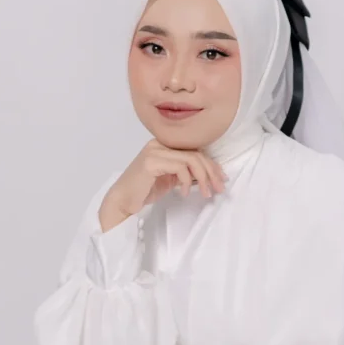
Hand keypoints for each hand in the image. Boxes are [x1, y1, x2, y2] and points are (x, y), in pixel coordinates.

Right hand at [98, 143, 225, 230]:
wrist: (122, 201)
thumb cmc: (144, 191)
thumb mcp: (170, 179)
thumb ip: (186, 172)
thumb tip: (210, 173)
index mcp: (164, 145)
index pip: (195, 150)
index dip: (212, 165)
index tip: (221, 179)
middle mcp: (159, 143)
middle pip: (196, 153)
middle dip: (211, 172)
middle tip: (219, 189)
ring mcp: (154, 151)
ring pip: (191, 159)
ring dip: (203, 178)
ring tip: (205, 193)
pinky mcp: (151, 161)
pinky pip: (179, 167)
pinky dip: (187, 181)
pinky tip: (184, 193)